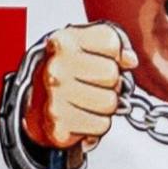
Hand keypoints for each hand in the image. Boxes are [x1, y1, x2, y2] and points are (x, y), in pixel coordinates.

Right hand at [24, 25, 132, 151]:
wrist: (38, 102)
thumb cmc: (66, 73)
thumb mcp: (87, 47)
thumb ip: (114, 46)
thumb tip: (130, 60)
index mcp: (64, 43)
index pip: (111, 43)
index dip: (114, 54)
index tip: (102, 58)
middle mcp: (56, 69)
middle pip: (111, 74)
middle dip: (110, 82)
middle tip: (94, 84)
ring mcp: (55, 97)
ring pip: (109, 102)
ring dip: (105, 106)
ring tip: (88, 100)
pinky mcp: (59, 125)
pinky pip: (101, 125)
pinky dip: (97, 124)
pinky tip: (82, 115)